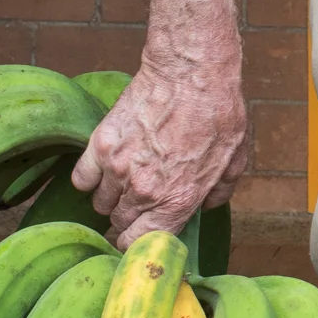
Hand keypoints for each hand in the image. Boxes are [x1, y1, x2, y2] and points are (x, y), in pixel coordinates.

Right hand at [72, 43, 249, 247]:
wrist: (192, 73)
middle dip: (127, 221)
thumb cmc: (218, 113)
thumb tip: (207, 206)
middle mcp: (144, 191)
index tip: (139, 237)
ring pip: (101, 204)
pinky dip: (89, 180)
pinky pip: (81, 179)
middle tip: (136, 207)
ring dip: (111, 200)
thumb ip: (220, 193)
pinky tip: (102, 171)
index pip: (142, 244)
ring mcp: (118, 169)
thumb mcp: (235, 160)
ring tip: (123, 184)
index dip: (138, 245)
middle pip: (120, 224)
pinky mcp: (100, 145)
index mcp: (177, 201)